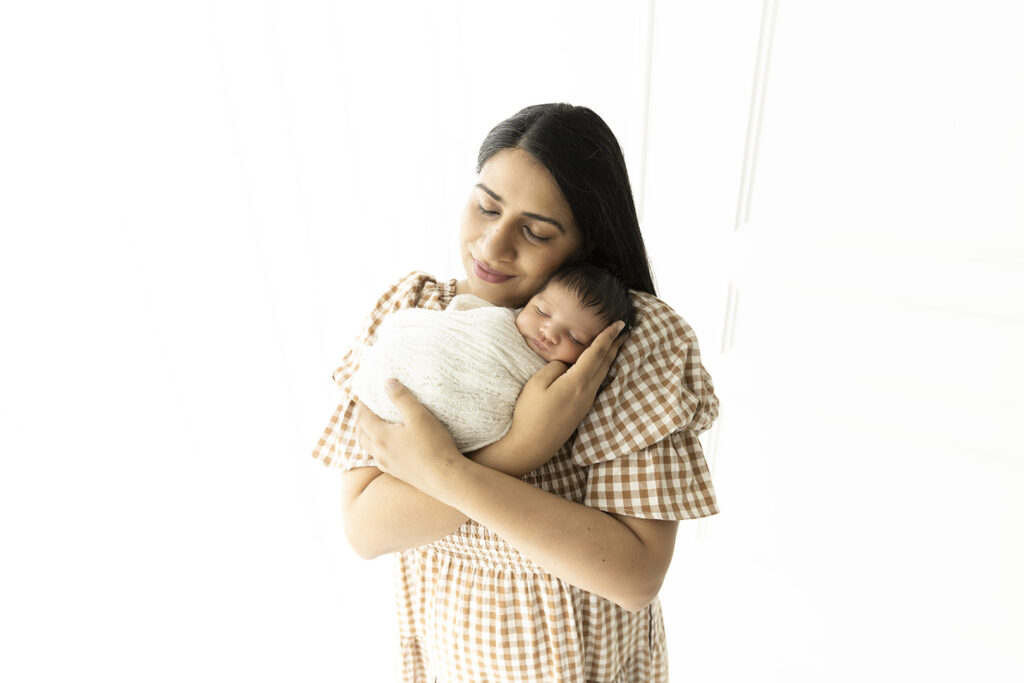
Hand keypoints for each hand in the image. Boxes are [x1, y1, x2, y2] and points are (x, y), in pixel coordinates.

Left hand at [355, 380, 462, 490]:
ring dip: (366, 434)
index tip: (366, 395)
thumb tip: (388, 383)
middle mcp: (379, 452)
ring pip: (368, 448)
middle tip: (366, 409)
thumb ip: (402, 397)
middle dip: (361, 420)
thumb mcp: (418, 415)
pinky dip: (376, 447)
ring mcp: (387, 465)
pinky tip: (387, 446)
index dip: (363, 405)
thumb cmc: (433, 445)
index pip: (363, 417)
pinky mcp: (397, 473)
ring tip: (373, 426)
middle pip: (361, 434)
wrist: (445, 478)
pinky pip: (378, 458)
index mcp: (381, 436)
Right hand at [503, 320, 625, 465]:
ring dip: (610, 358)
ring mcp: (585, 404)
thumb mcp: (537, 383)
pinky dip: (601, 370)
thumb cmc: (530, 414)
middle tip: (624, 331)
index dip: (608, 336)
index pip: (597, 353)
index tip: (619, 323)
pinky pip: (595, 385)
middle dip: (615, 345)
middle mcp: (587, 393)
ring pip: (602, 375)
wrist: (530, 446)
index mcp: (577, 382)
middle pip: (605, 364)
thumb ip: (555, 367)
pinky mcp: (580, 412)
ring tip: (614, 346)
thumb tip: (566, 365)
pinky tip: (597, 369)